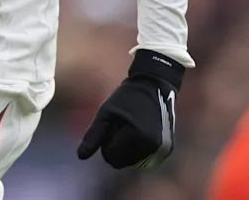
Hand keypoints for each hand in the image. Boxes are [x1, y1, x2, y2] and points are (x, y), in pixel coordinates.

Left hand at [77, 50, 183, 169]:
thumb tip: (80, 156)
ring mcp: (162, 150)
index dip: (106, 142)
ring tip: (132, 127)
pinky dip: (139, 150)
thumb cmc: (126, 97)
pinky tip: (142, 132)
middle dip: (117, 147)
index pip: (111, 157)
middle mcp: (152, 147)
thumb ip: (93, 136)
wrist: (154, 85)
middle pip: (123, 162)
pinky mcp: (168, 150)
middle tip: (122, 126)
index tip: (112, 126)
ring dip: (128, 150)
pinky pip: (146, 159)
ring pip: (134, 163)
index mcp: (136, 136)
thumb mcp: (106, 113)